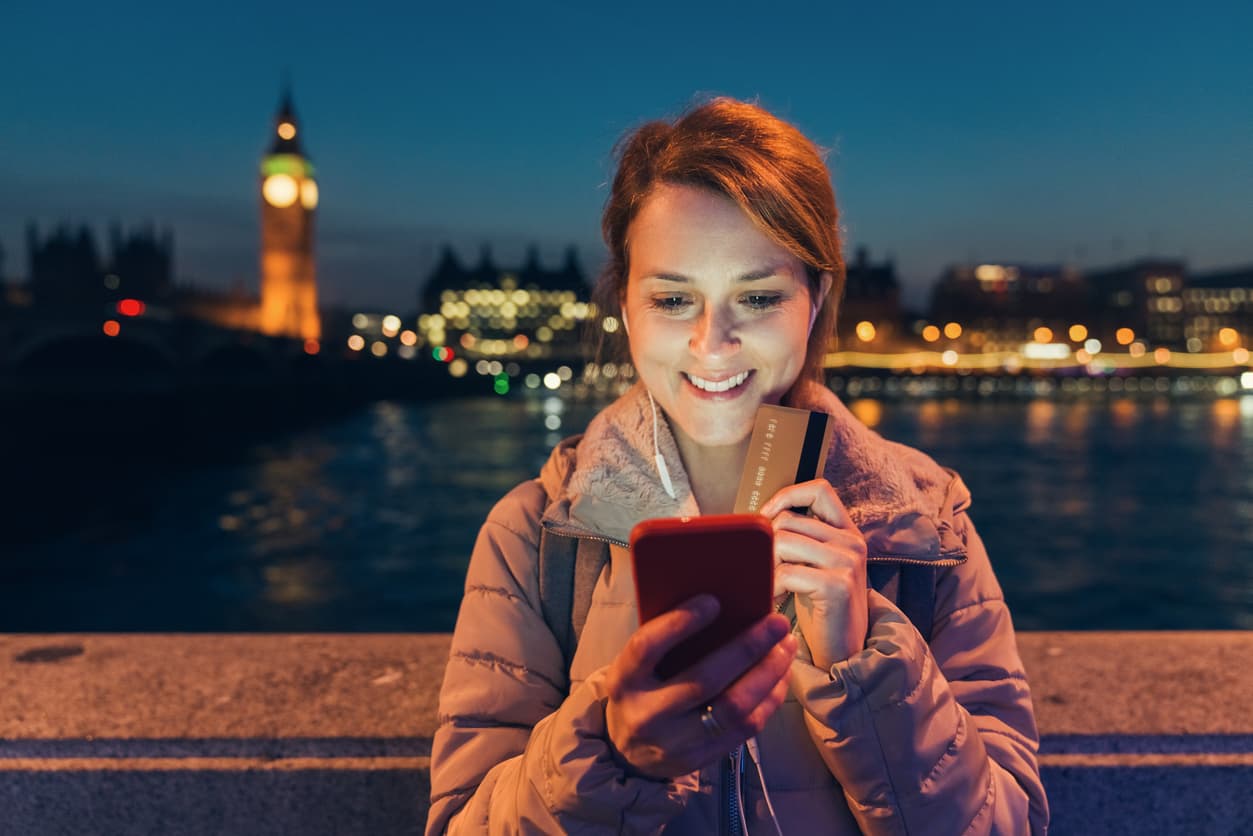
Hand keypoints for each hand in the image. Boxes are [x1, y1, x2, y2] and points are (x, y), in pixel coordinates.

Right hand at [604, 596, 796, 779]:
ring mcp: (675, 742)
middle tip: (776, 622)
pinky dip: (769, 698)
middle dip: (747, 648)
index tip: (713, 601)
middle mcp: (646, 713)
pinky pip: (745, 729)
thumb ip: (666, 642)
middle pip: (704, 681)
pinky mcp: (700, 759)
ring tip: (785, 646)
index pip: (647, 647)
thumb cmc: (640, 690)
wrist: (626, 752)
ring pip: (733, 709)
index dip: (678, 623)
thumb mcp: (637, 666)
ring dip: (767, 674)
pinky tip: (780, 676)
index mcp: (624, 680)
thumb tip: (722, 606)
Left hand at [760, 479, 868, 669]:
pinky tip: (772, 601)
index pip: (819, 490)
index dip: (787, 496)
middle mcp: (852, 542)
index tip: (766, 518)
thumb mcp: (813, 567)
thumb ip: (799, 541)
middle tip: (763, 570)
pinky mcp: (837, 584)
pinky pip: (786, 572)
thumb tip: (754, 521)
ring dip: (766, 566)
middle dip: (766, 543)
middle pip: (788, 520)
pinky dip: (771, 587)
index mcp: (847, 533)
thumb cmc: (820, 611)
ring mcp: (847, 562)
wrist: (843, 655)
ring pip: (783, 542)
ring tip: (767, 585)